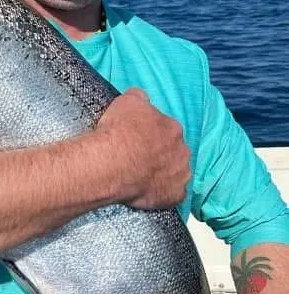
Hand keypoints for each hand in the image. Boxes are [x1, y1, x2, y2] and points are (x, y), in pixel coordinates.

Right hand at [95, 88, 190, 208]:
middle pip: (175, 151)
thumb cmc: (119, 132)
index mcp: (173, 128)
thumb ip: (139, 97)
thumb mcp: (127, 101)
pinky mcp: (174, 195)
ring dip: (165, 173)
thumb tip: (141, 97)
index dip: (153, 134)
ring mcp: (180, 174)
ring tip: (144, 176)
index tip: (140, 138)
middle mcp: (182, 150)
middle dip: (162, 153)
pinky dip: (164, 193)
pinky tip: (149, 191)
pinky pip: (173, 194)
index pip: (167, 129)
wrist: (111, 164)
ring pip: (177, 173)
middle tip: (141, 157)